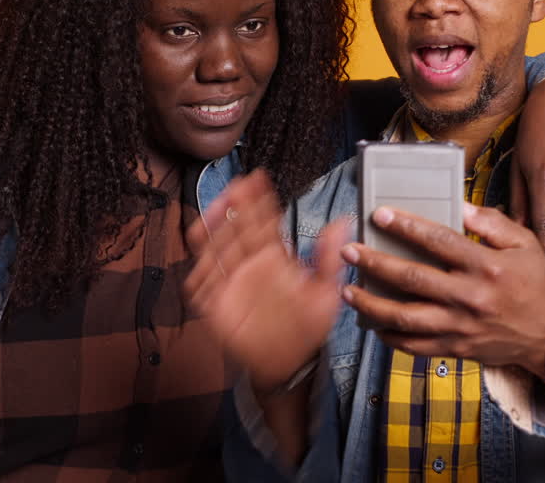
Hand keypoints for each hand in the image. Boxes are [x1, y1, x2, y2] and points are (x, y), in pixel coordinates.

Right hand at [183, 169, 346, 393]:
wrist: (289, 365)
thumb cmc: (307, 328)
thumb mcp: (326, 292)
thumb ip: (330, 258)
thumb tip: (344, 222)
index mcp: (274, 259)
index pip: (264, 223)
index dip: (259, 201)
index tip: (257, 179)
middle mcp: (250, 266)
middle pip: (238, 229)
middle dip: (236, 206)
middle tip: (236, 184)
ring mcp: (232, 283)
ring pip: (218, 248)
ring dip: (214, 227)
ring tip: (214, 208)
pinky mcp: (217, 304)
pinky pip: (203, 281)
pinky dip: (200, 263)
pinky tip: (200, 245)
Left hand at [342, 202, 544, 376]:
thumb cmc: (535, 284)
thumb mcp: (525, 244)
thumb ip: (492, 223)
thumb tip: (460, 207)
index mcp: (486, 266)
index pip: (438, 240)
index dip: (406, 226)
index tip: (379, 215)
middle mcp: (469, 296)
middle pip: (412, 278)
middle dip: (375, 263)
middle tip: (350, 252)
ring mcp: (460, 326)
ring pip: (405, 317)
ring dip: (372, 304)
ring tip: (349, 291)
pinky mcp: (455, 348)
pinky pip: (414, 346)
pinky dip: (389, 336)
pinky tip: (372, 323)